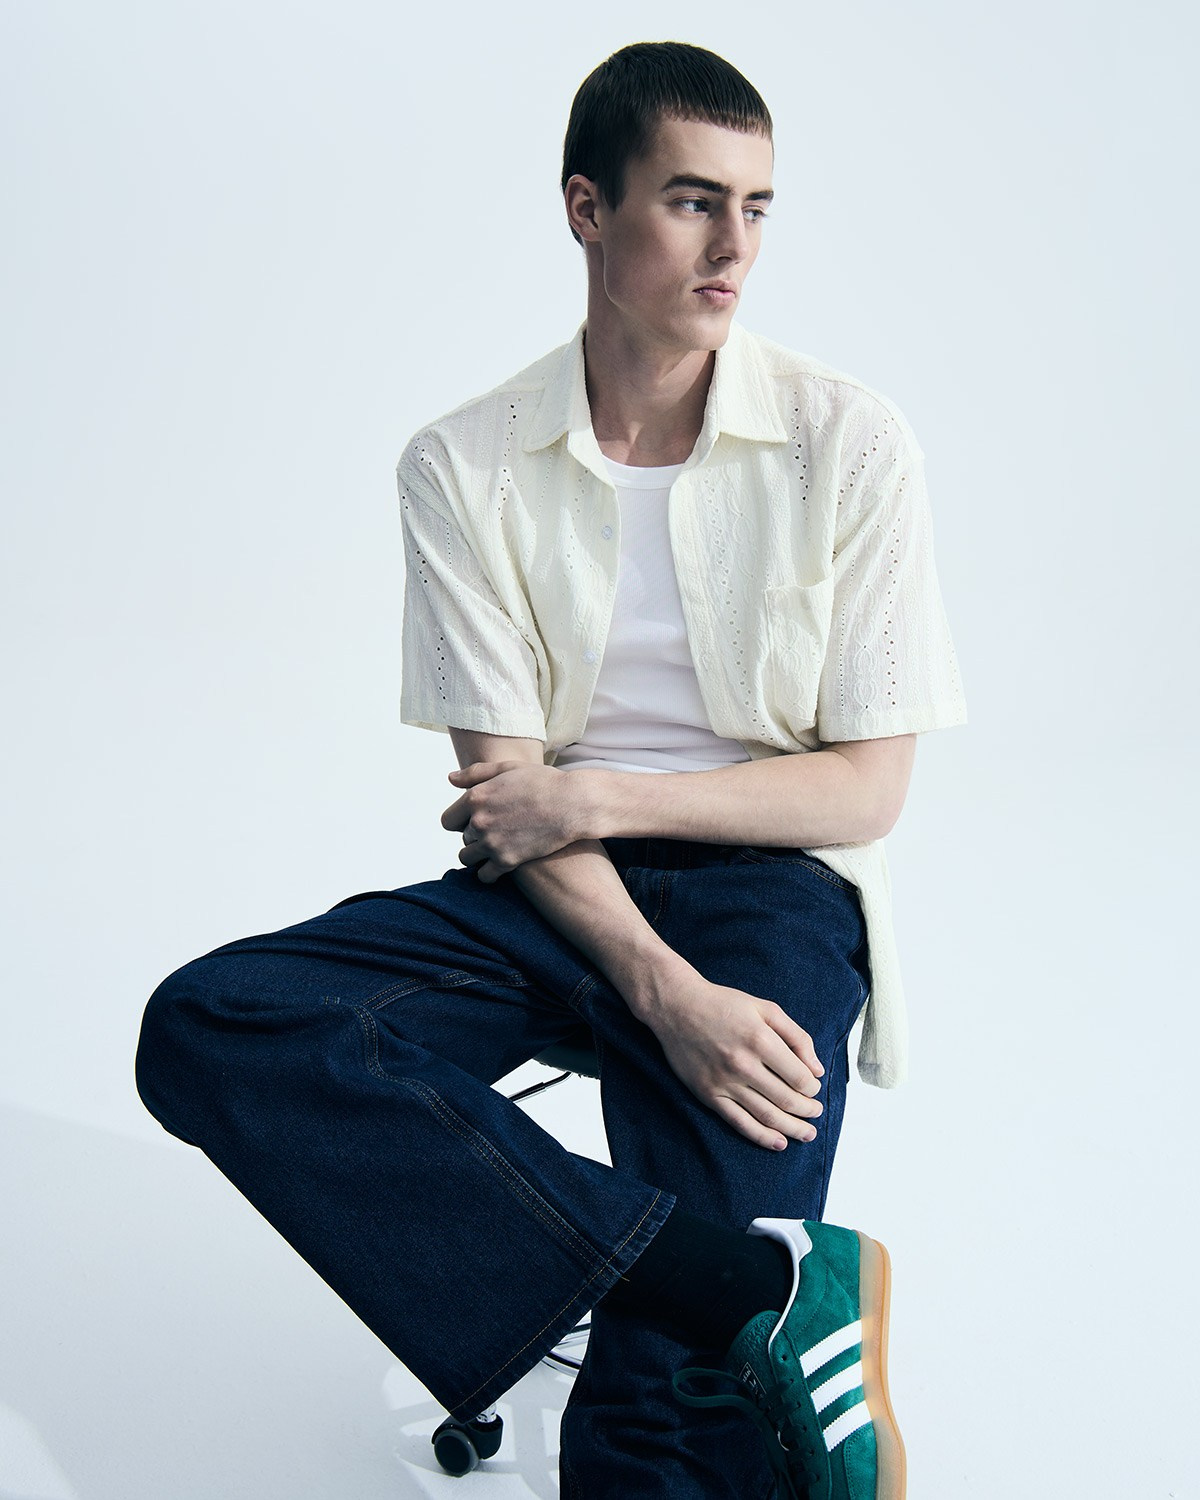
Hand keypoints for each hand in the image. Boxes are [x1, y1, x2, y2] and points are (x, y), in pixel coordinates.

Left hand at [441, 761, 601, 881]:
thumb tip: (451, 779)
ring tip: (495, 849)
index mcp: (476, 797)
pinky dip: (489, 874)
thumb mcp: (508, 768)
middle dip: (475, 836)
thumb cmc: (543, 782)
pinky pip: (484, 876)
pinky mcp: (507, 861)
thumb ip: (476, 773)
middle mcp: (479, 822)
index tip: (475, 821)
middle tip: (496, 831)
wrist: (572, 804)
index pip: (448, 820)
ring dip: (478, 855)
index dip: (461, 821)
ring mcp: (492, 843)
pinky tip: (499, 867)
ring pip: (467, 858)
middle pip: (462, 838)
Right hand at [639, 968, 824, 1151]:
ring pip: (767, 1116)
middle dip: (808, 1111)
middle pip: (787, 1100)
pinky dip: (762, 1137)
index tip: (814, 1087)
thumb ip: (797, 1036)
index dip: (812, 1088)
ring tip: (807, 1133)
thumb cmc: (723, 1004)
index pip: (799, 1078)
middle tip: (816, 1112)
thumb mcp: (766, 1008)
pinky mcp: (709, 1095)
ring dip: (792, 1128)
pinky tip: (779, 1142)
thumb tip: (817, 1069)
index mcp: (760, 1040)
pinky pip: (739, 1123)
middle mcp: (743, 1065)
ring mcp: (724, 1082)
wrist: (677, 1007)